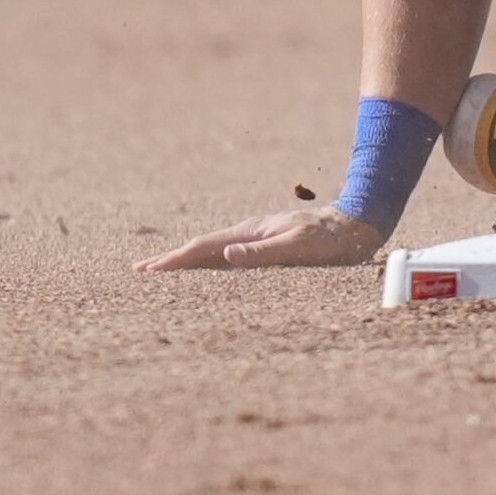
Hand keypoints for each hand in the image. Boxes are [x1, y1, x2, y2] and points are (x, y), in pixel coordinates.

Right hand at [134, 206, 383, 270]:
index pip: (205, 247)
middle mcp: (250, 232)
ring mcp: (257, 236)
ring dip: (186, 259)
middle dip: (171, 258)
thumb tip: (226, 255)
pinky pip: (227, 253)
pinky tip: (205, 267)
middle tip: (140, 270)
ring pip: (213, 249)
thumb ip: (262, 251)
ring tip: (163, 269)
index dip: (176, 260)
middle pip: (202, 246)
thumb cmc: (330, 240)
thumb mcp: (298, 246)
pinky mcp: (267, 242)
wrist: (356, 223)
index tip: (149, 270)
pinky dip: (206, 260)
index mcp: (252, 232)